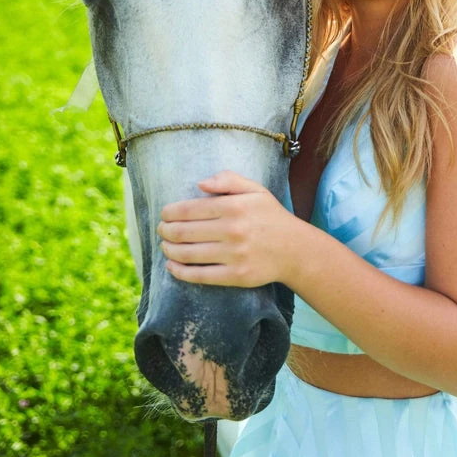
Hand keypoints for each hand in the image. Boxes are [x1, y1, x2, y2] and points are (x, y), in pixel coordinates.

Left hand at [157, 171, 300, 287]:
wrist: (295, 250)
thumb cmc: (270, 217)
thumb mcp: (255, 190)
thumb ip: (228, 180)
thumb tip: (200, 183)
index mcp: (234, 207)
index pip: (189, 209)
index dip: (169, 213)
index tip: (164, 214)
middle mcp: (232, 231)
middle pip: (184, 232)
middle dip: (165, 231)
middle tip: (162, 230)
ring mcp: (233, 255)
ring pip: (187, 254)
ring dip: (169, 250)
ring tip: (165, 246)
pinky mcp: (236, 276)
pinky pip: (199, 275)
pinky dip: (180, 271)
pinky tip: (172, 266)